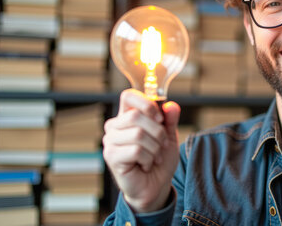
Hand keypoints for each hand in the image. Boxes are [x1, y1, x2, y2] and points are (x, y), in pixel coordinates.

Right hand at [103, 89, 180, 212]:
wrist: (155, 185)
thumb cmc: (159, 159)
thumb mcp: (169, 136)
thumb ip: (170, 120)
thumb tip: (171, 105)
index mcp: (127, 116)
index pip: (128, 96)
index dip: (146, 103)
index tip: (160, 118)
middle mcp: (115, 126)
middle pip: (136, 115)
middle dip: (158, 131)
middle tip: (162, 144)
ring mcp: (110, 141)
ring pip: (138, 133)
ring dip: (154, 147)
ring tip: (155, 156)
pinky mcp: (111, 156)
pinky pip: (136, 150)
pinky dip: (149, 158)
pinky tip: (147, 164)